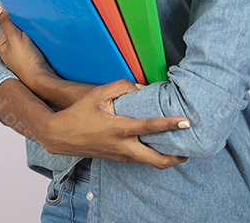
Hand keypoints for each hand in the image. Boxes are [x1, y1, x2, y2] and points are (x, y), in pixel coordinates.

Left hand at [0, 4, 55, 88]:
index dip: (17, 17)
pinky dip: (38, 39)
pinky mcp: (31, 55)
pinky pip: (34, 42)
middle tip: (34, 22)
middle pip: (18, 28)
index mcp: (1, 43)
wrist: (42, 79)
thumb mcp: (15, 38)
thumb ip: (5, 22)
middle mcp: (9, 48)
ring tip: (38, 31)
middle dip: (25, 25)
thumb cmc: (26, 62)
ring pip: (27, 35)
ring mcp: (20, 52)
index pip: (8, 22)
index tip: (25, 14)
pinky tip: (43, 38)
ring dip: (33, 31)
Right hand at [39, 79, 189, 169]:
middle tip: (189, 150)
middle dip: (175, 158)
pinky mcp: (117, 158)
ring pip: (149, 163)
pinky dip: (152, 156)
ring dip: (166, 158)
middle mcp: (123, 146)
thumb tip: (142, 88)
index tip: (186, 122)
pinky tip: (158, 146)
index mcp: (119, 129)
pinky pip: (140, 160)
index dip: (170, 124)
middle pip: (156, 160)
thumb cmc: (79, 113)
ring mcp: (120, 155)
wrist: (60, 136)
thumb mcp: (98, 94)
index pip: (150, 127)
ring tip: (180, 149)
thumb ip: (122, 86)